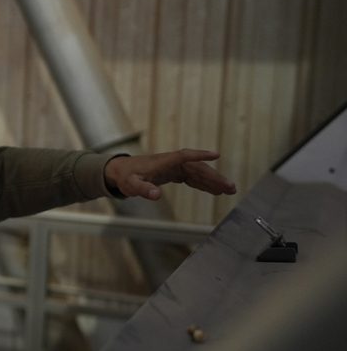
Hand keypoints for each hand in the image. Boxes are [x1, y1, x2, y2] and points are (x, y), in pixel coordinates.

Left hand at [104, 149, 236, 200]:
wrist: (119, 171)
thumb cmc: (125, 177)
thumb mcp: (131, 185)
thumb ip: (142, 190)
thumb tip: (156, 195)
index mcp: (163, 162)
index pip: (185, 156)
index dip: (200, 155)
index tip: (216, 155)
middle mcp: (172, 162)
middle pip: (197, 167)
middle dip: (215, 177)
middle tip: (230, 187)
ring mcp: (174, 167)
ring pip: (198, 173)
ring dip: (213, 181)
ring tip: (229, 190)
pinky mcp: (174, 172)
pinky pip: (193, 178)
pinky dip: (204, 184)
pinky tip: (215, 191)